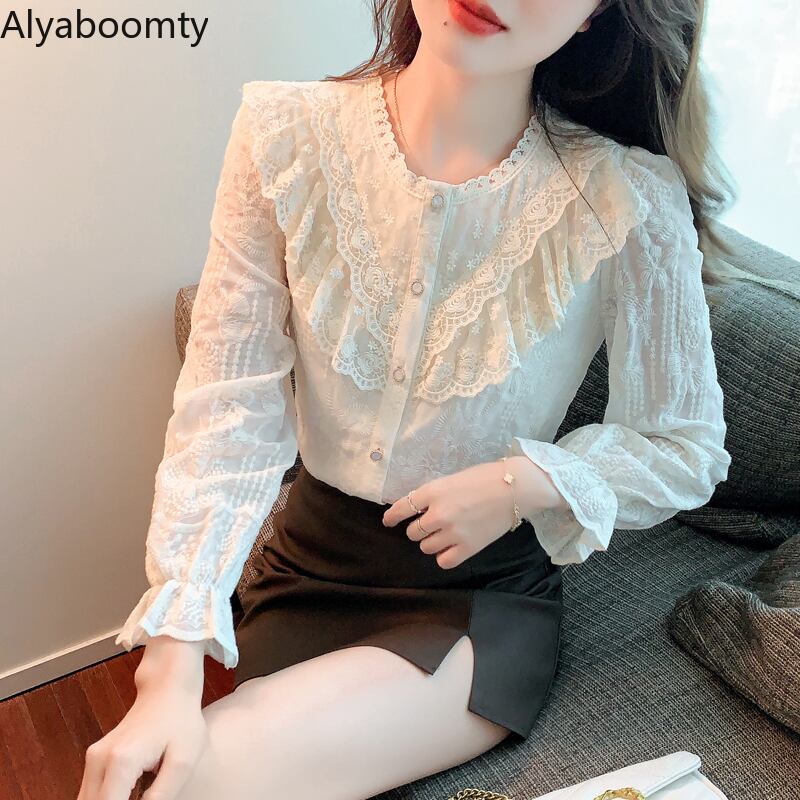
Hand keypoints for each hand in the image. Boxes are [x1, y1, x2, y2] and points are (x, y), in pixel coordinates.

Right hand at [77, 637, 206, 799]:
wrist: (168, 689)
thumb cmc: (181, 721)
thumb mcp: (184, 760)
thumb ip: (162, 794)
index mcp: (122, 761)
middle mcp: (99, 760)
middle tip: (142, 796)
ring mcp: (93, 757)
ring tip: (139, 793)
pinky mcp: (94, 758)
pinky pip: (91, 793)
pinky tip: (130, 796)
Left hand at [381, 457, 562, 568]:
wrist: (515, 488)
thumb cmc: (484, 478)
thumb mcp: (451, 479)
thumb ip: (433, 495)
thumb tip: (417, 509)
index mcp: (433, 492)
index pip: (403, 508)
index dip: (392, 517)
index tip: (388, 521)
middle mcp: (439, 514)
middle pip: (413, 532)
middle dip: (418, 529)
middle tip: (429, 524)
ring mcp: (453, 533)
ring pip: (426, 547)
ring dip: (431, 541)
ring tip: (443, 534)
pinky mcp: (468, 548)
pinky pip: (444, 561)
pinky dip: (444, 556)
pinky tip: (451, 547)